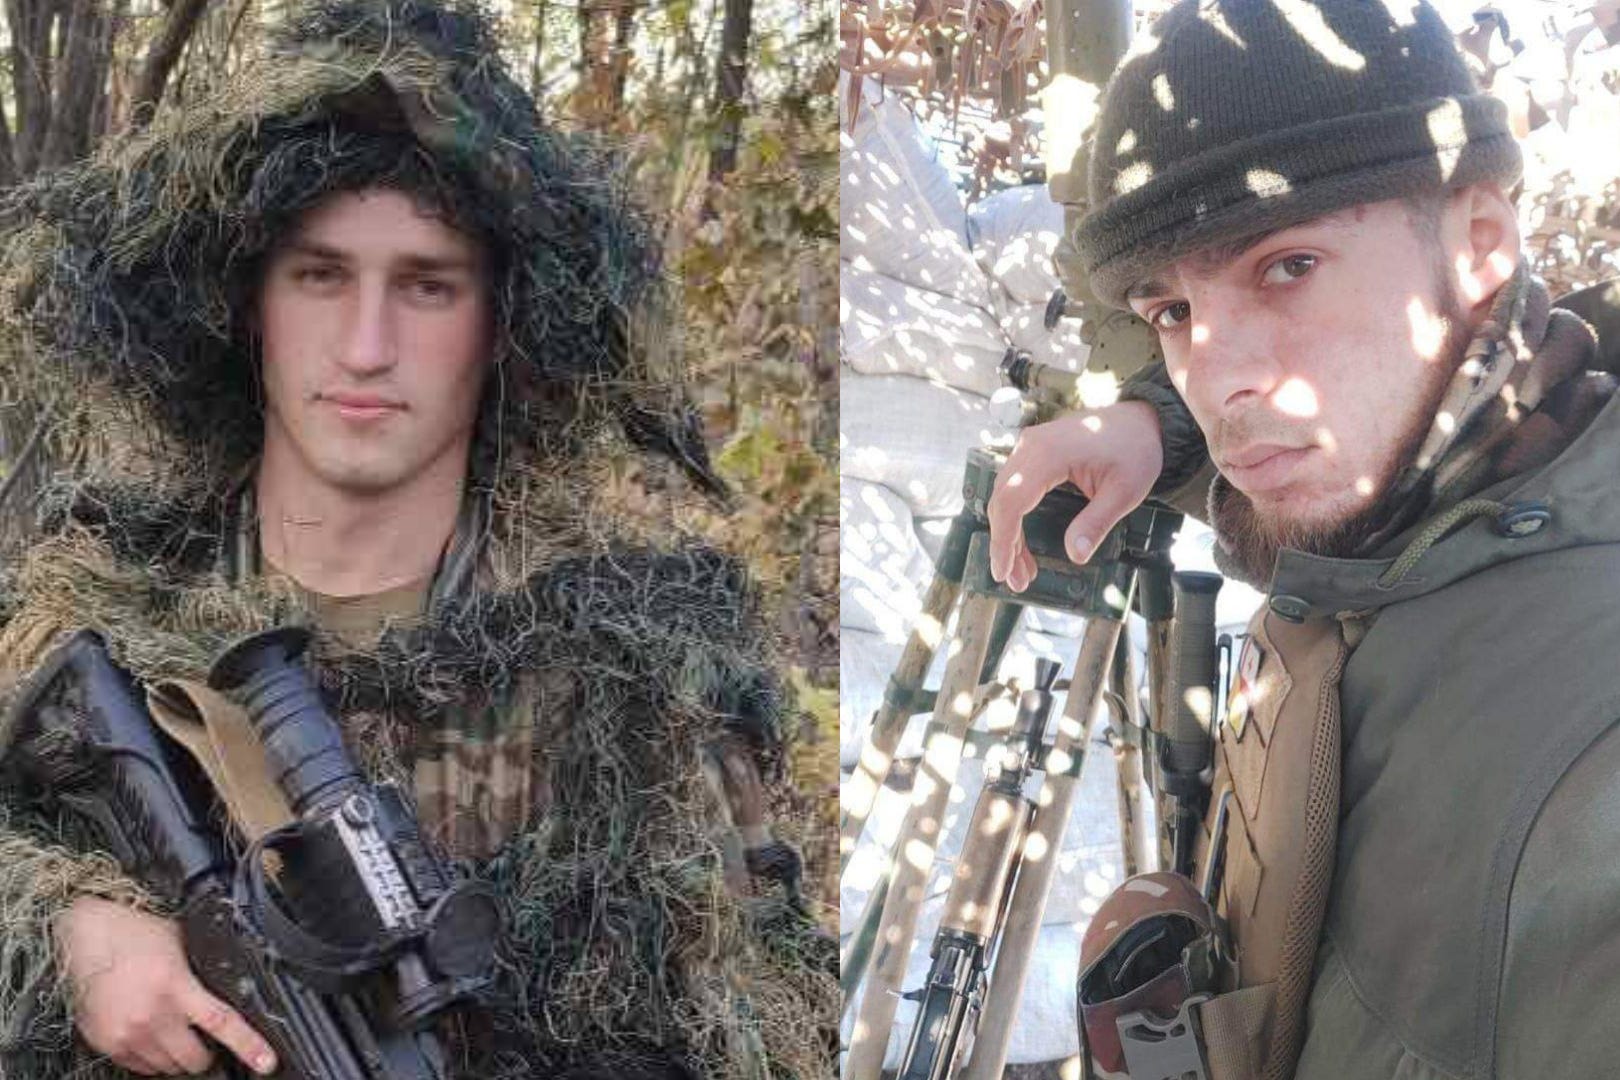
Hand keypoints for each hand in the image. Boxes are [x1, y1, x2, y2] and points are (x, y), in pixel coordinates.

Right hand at [56, 896, 278, 1076]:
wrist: (84, 935)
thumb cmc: (132, 933)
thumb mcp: (179, 943)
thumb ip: (200, 969)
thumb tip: (225, 982)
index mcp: (175, 987)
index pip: (221, 1023)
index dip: (248, 1046)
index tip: (265, 1062)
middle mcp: (152, 1015)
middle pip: (194, 1059)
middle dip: (206, 1056)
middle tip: (207, 1044)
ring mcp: (128, 1033)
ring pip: (167, 1067)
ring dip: (178, 1057)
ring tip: (175, 1034)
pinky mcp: (107, 1043)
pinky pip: (139, 1066)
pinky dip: (151, 1058)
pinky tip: (151, 1035)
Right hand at [987, 400, 1163, 592]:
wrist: (1143, 421)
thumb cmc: (1136, 450)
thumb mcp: (1124, 492)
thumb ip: (1096, 523)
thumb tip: (1074, 556)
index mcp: (1049, 454)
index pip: (1012, 501)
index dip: (1004, 540)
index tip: (1004, 571)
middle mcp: (1030, 446)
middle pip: (1002, 500)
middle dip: (1005, 544)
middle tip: (1016, 580)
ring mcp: (1029, 446)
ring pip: (1004, 495)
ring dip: (1008, 534)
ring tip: (1021, 570)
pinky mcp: (1033, 452)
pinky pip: (1014, 486)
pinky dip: (1014, 517)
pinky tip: (1022, 543)